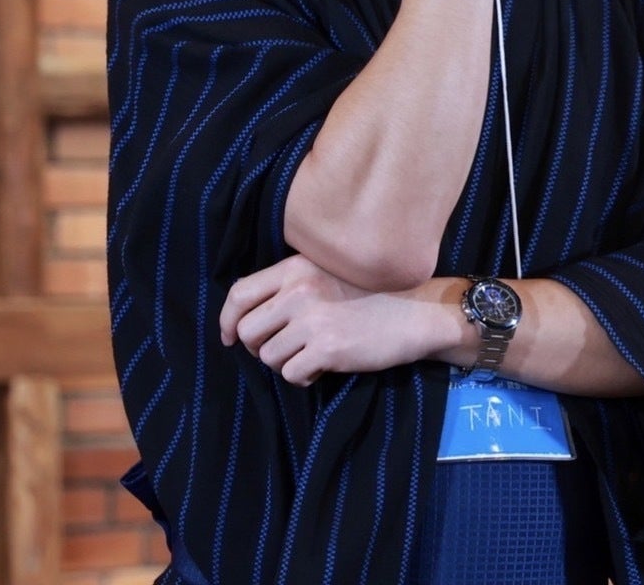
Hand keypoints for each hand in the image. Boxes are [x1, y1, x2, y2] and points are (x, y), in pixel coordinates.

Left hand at [219, 255, 453, 385]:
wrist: (416, 311)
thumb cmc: (372, 293)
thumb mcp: (328, 273)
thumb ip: (291, 284)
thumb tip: (246, 315)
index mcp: (296, 267)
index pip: (239, 292)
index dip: (227, 320)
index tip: (229, 337)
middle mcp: (299, 289)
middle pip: (246, 331)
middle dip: (260, 347)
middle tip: (285, 348)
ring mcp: (313, 319)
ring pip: (267, 357)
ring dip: (286, 363)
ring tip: (312, 354)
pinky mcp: (328, 347)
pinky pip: (291, 374)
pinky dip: (304, 377)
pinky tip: (325, 366)